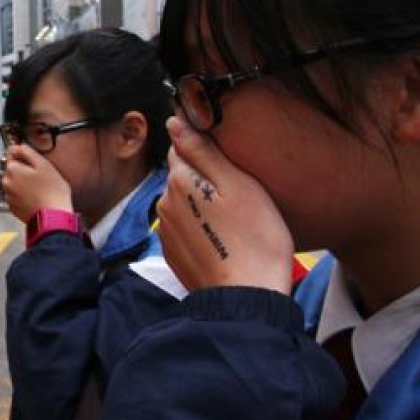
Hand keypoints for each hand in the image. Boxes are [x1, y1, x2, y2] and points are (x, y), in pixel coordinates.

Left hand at [1, 143, 72, 222]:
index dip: (24, 155)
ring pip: (15, 183)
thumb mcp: (43, 164)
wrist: (53, 217)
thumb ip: (27, 152)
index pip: (12, 154)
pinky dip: (24, 195)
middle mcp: (6, 182)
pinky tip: (36, 198)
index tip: (34, 161)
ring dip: (24, 183)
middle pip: (13, 170)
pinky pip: (17, 196)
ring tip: (40, 189)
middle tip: (41, 176)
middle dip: (24, 170)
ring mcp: (9, 196)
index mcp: (12, 169)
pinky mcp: (13, 208)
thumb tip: (17, 146)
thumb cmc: (52, 191)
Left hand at [156, 117, 293, 293]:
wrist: (247, 297)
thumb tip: (174, 122)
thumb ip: (203, 151)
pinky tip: (223, 236)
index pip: (182, 146)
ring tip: (233, 217)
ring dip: (201, 202)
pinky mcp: (173, 252)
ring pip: (183, 201)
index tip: (228, 161)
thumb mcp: (239, 184)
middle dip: (203, 177)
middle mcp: (164, 203)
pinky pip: (185, 226)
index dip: (205, 149)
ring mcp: (166, 230)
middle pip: (182, 174)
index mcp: (180, 181)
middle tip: (238, 192)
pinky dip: (200, 226)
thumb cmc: (255, 239)